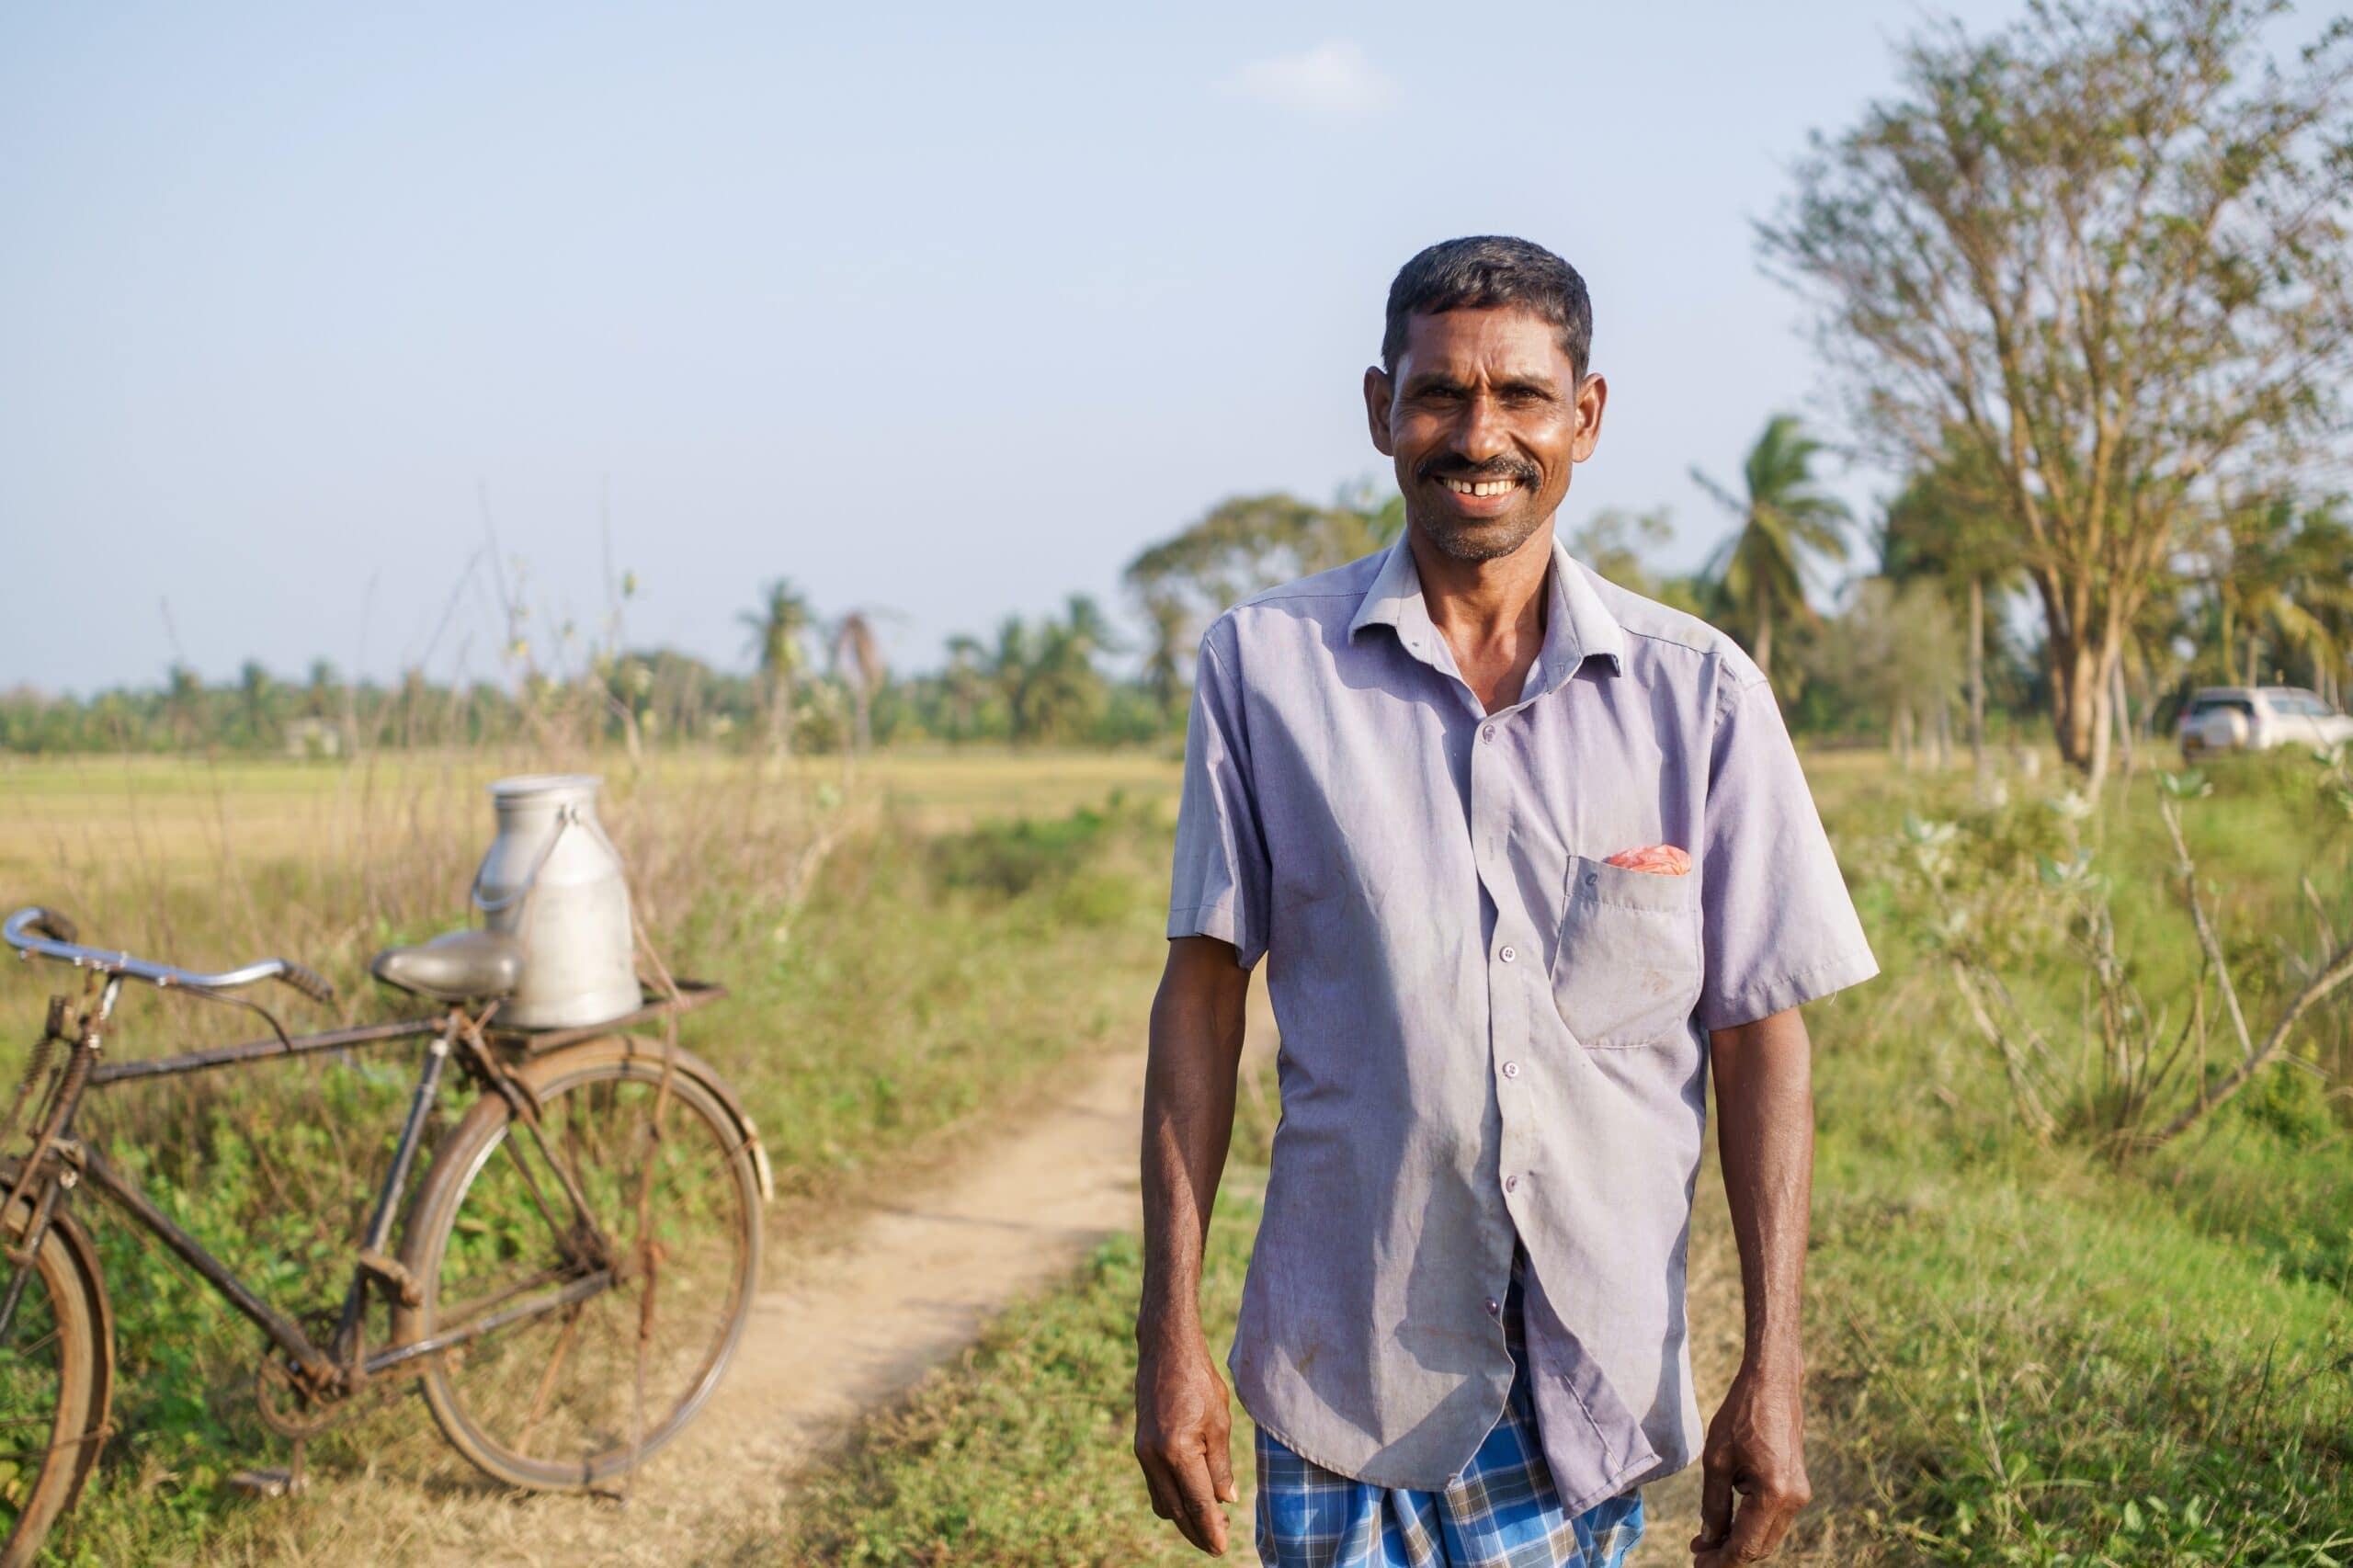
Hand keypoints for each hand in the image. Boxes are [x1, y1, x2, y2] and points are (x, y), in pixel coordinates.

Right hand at [1134, 1324, 1238, 1554]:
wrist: (1166, 1351)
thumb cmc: (1199, 1382)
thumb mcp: (1220, 1423)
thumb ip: (1221, 1466)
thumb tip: (1224, 1501)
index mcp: (1177, 1451)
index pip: (1197, 1503)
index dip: (1211, 1529)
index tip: (1222, 1548)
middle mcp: (1154, 1457)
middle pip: (1176, 1510)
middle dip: (1197, 1531)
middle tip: (1217, 1545)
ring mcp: (1143, 1452)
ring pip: (1163, 1501)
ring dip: (1183, 1518)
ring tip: (1209, 1522)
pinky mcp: (1141, 1446)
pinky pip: (1155, 1485)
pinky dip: (1172, 1498)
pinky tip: (1190, 1498)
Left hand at [1690, 1361, 1809, 1564]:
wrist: (1772, 1383)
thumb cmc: (1740, 1415)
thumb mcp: (1716, 1461)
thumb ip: (1713, 1505)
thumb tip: (1710, 1539)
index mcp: (1774, 1493)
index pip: (1746, 1545)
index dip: (1721, 1561)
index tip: (1698, 1565)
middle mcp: (1794, 1499)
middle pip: (1760, 1547)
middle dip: (1729, 1554)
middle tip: (1698, 1554)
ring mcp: (1800, 1493)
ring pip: (1768, 1535)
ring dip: (1740, 1541)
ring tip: (1706, 1541)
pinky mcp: (1799, 1486)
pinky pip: (1773, 1518)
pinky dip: (1751, 1525)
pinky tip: (1727, 1521)